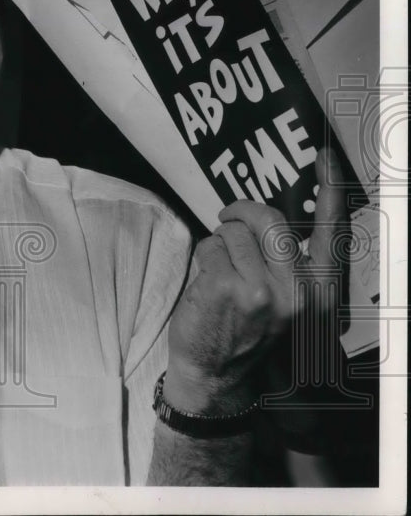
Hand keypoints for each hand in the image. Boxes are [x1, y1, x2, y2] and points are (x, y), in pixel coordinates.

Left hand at [164, 148, 347, 414]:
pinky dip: (202, 258)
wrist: (216, 376)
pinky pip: (209, 246)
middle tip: (227, 216)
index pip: (330, 233)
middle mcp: (298, 291)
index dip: (330, 190)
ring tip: (220, 275)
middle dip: (240, 210)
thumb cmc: (246, 333)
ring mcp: (263, 290)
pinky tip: (206, 286)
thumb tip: (267, 219)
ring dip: (218, 245)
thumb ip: (286, 265)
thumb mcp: (284, 303)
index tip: (326, 156)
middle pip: (267, 218)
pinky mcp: (228, 287)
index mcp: (319, 292)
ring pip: (232, 232)